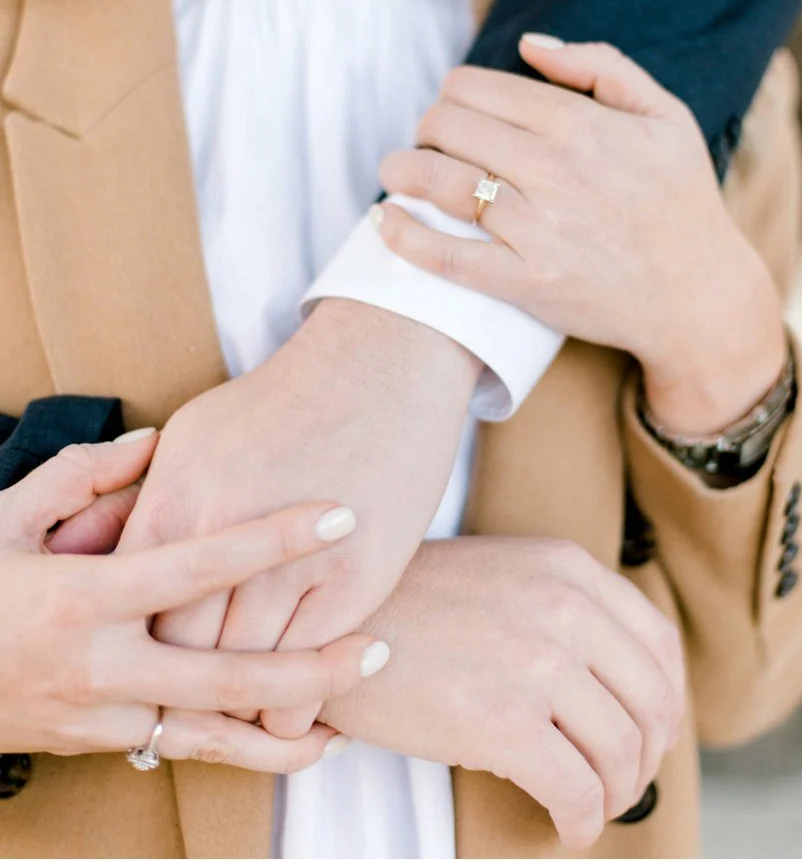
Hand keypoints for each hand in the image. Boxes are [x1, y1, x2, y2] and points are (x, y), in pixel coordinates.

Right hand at [0, 429, 385, 766]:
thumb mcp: (4, 522)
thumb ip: (81, 477)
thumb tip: (154, 444)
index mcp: (80, 599)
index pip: (196, 566)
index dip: (272, 540)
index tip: (338, 515)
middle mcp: (94, 665)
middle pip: (216, 675)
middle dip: (302, 668)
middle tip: (375, 648)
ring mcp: (93, 715)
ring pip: (202, 733)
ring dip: (278, 730)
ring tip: (351, 720)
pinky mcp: (92, 742)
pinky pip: (176, 744)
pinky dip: (237, 747)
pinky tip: (296, 742)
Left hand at [120, 302, 475, 730]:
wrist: (388, 355)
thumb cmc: (289, 398)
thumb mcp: (194, 437)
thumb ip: (150, 508)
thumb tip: (119, 571)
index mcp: (175, 504)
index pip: (130, 616)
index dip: (136, 652)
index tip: (150, 665)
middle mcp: (224, 535)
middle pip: (179, 656)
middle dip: (184, 688)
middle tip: (196, 700)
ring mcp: (294, 560)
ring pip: (244, 675)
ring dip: (242, 702)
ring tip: (246, 707)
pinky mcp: (356, 576)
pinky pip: (306, 671)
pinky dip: (293, 703)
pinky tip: (292, 698)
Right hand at [320, 535, 684, 850]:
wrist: (330, 624)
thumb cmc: (410, 610)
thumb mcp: (506, 578)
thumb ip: (562, 610)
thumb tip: (606, 682)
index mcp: (573, 571)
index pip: (658, 644)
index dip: (669, 701)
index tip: (659, 735)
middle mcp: (568, 609)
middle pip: (649, 700)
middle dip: (647, 757)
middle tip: (626, 786)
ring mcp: (539, 663)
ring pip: (620, 748)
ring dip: (617, 793)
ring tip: (595, 811)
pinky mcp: (502, 721)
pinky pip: (575, 786)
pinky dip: (583, 820)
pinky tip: (569, 831)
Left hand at [378, 35, 789, 439]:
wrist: (697, 290)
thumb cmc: (681, 196)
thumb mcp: (665, 113)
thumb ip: (601, 65)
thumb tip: (528, 44)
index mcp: (582, 123)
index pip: (480, 88)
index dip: (453, 89)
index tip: (454, 102)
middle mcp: (554, 170)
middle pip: (449, 127)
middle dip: (429, 125)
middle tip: (431, 137)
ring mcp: (536, 228)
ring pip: (438, 183)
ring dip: (402, 169)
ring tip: (396, 168)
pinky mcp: (523, 282)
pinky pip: (445, 255)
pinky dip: (404, 236)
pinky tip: (387, 221)